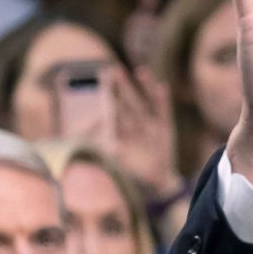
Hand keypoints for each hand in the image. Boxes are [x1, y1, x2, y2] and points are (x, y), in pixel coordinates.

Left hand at [112, 65, 180, 200]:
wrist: (157, 184)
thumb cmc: (134, 175)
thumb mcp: (114, 162)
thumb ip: (102, 149)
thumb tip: (86, 139)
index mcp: (121, 133)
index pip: (113, 112)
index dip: (107, 98)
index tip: (101, 82)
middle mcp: (136, 127)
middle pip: (127, 103)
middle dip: (120, 87)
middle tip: (112, 69)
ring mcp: (151, 127)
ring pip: (145, 104)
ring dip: (143, 88)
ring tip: (140, 71)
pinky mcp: (165, 131)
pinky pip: (164, 113)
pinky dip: (162, 101)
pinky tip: (160, 86)